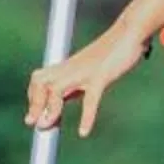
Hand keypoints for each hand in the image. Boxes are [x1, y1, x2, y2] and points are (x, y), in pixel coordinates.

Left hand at [27, 27, 147, 136]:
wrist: (130, 31)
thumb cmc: (113, 50)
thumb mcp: (89, 69)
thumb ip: (77, 84)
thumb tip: (66, 98)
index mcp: (67, 65)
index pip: (40, 79)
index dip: (33, 98)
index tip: (34, 117)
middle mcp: (71, 67)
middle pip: (40, 81)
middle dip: (34, 102)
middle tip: (36, 124)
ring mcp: (84, 71)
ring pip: (56, 89)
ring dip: (51, 109)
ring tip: (48, 126)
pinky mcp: (101, 76)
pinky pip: (90, 99)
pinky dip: (86, 117)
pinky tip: (84, 132)